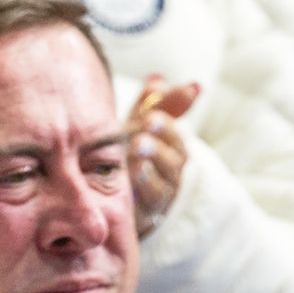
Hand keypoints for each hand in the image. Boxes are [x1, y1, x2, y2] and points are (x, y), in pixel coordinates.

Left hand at [126, 75, 199, 237]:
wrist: (119, 200)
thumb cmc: (131, 155)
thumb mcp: (138, 127)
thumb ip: (149, 105)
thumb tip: (157, 79)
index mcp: (170, 146)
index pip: (174, 132)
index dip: (166, 123)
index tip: (149, 115)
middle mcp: (171, 170)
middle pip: (174, 156)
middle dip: (160, 141)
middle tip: (143, 130)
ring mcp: (162, 193)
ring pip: (164, 180)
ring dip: (152, 165)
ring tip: (137, 151)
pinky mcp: (149, 214)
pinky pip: (150, 203)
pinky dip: (143, 189)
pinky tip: (132, 178)